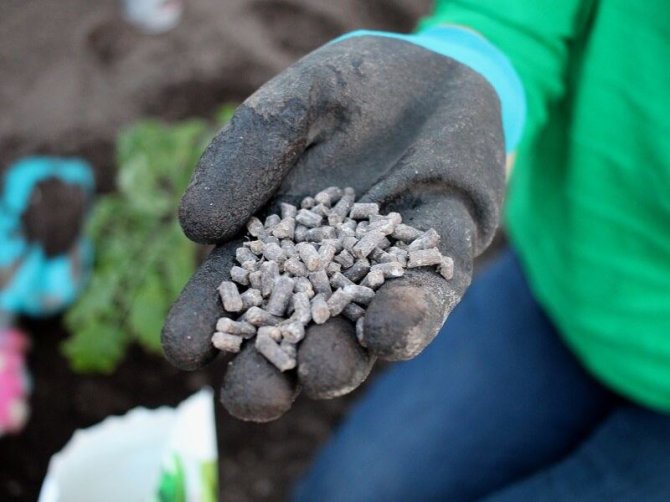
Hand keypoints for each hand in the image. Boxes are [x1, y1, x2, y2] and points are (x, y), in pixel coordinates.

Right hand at [162, 34, 505, 420]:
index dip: (204, 324)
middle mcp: (326, 274)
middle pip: (290, 339)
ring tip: (322, 369)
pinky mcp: (442, 265)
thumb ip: (243, 156)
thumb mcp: (291, 106)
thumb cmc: (348, 90)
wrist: (433, 71)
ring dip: (339, 361)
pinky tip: (390, 328)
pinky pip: (430, 300)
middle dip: (271, 373)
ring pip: (358, 338)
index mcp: (273, 242)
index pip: (230, 294)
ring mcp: (384, 276)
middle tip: (255, 393)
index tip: (184, 348)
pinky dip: (411, 317)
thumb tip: (196, 230)